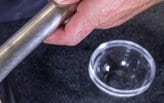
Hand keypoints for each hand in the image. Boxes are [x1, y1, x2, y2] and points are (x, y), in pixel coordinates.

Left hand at [46, 0, 163, 45]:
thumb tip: (58, 1)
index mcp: (96, 15)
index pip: (68, 36)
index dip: (51, 37)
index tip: (41, 34)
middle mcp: (105, 20)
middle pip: (75, 24)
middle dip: (64, 14)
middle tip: (58, 4)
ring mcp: (115, 17)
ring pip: (87, 17)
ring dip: (78, 8)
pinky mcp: (122, 12)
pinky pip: (100, 10)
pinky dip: (90, 4)